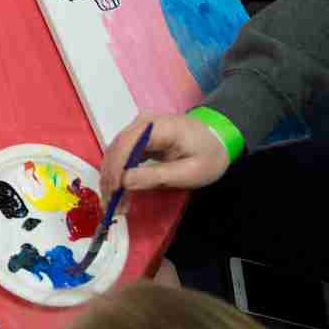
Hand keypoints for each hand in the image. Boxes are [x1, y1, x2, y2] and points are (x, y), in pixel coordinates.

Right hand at [99, 114, 232, 201]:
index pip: (127, 144)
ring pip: (114, 153)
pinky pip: (121, 155)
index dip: (116, 168)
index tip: (115, 192)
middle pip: (116, 149)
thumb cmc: (209, 155)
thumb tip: (124, 181)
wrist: (218, 139)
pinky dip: (117, 174)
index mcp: (160, 127)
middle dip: (110, 178)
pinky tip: (118, 191)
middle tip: (111, 205)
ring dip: (110, 178)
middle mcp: (143, 123)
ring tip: (114, 203)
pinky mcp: (137, 138)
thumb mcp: (190, 172)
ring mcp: (138, 129)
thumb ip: (157, 176)